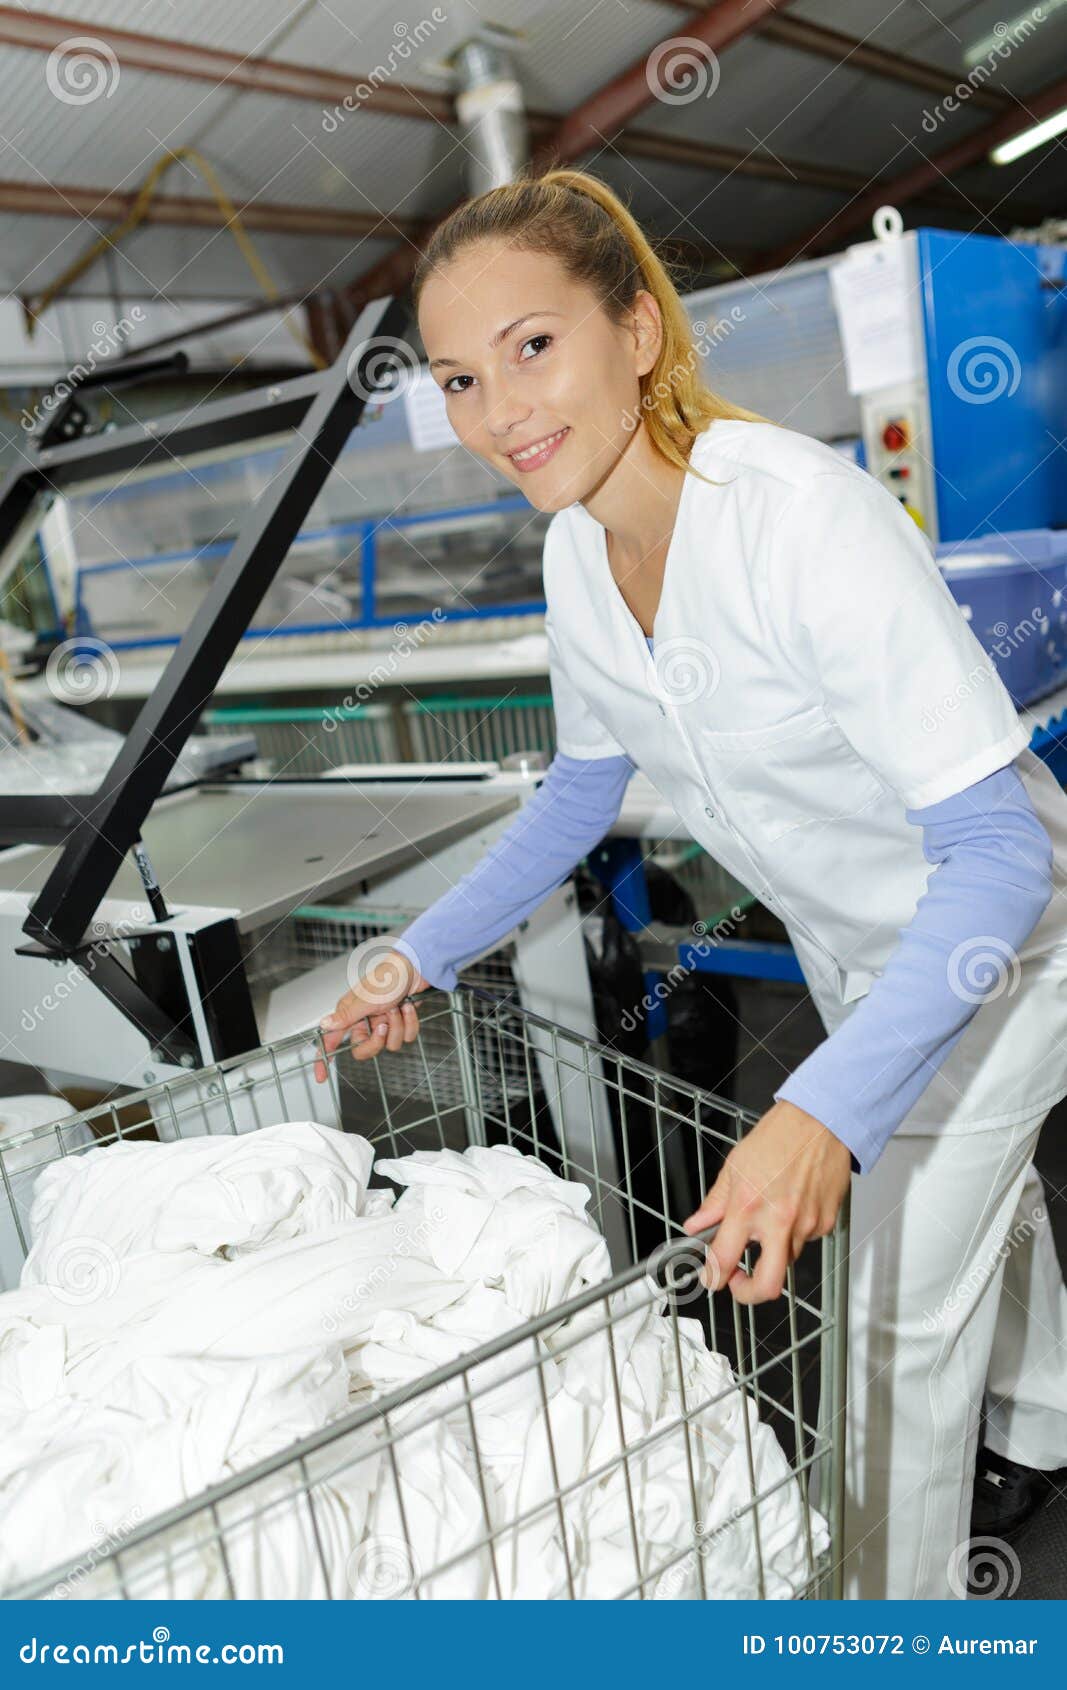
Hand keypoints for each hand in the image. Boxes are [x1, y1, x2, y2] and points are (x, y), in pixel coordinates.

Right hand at [313, 945, 430, 1081]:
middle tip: (382, 1025)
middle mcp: (364, 1020)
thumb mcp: (364, 1000)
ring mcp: (383, 1022)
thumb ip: (344, 1017)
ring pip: (390, 1044)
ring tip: (397, 1008)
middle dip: (378, 1040)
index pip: (331, 1040)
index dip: (324, 1059)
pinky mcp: (400, 1022)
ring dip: (397, 1026)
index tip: (320, 1076)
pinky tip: (408, 1007)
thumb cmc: (387, 978)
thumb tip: (324, 1025)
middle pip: (365, 1049)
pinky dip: (410, 1022)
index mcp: (349, 1015)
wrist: (415, 969)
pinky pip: (407, 1037)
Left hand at [682, 1100, 851, 1303]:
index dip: (712, 1276)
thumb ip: (716, 1202)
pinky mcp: (826, 1223)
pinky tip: (792, 1206)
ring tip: (769, 1220)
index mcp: (748, 1207)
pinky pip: (805, 1240)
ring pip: (786, 1259)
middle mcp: (778, 1221)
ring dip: (772, 1250)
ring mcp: (806, 1225)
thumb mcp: (735, 1165)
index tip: (710, 1276)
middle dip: (747, 1294)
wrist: (822, 1121)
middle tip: (738, 1282)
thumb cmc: (780, 1136)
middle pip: (766, 1286)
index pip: (724, 1259)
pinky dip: (794, 1232)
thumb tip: (698, 1224)